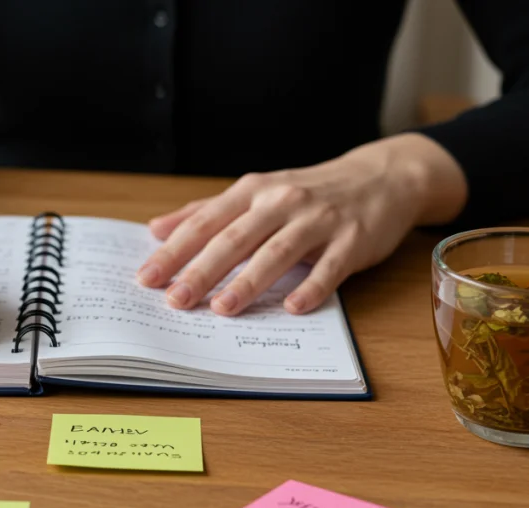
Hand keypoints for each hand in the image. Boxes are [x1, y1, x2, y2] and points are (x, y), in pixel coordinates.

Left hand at [137, 134, 466, 314]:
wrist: (381, 177)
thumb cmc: (308, 191)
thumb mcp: (256, 192)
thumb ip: (206, 212)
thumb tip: (156, 229)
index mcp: (253, 191)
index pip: (205, 223)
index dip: (174, 251)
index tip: (146, 278)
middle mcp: (281, 202)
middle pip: (235, 239)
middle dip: (202, 270)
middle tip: (175, 300)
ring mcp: (319, 220)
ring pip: (277, 252)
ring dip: (249, 281)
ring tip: (222, 308)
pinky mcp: (352, 240)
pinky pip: (330, 267)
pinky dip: (312, 287)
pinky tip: (293, 307)